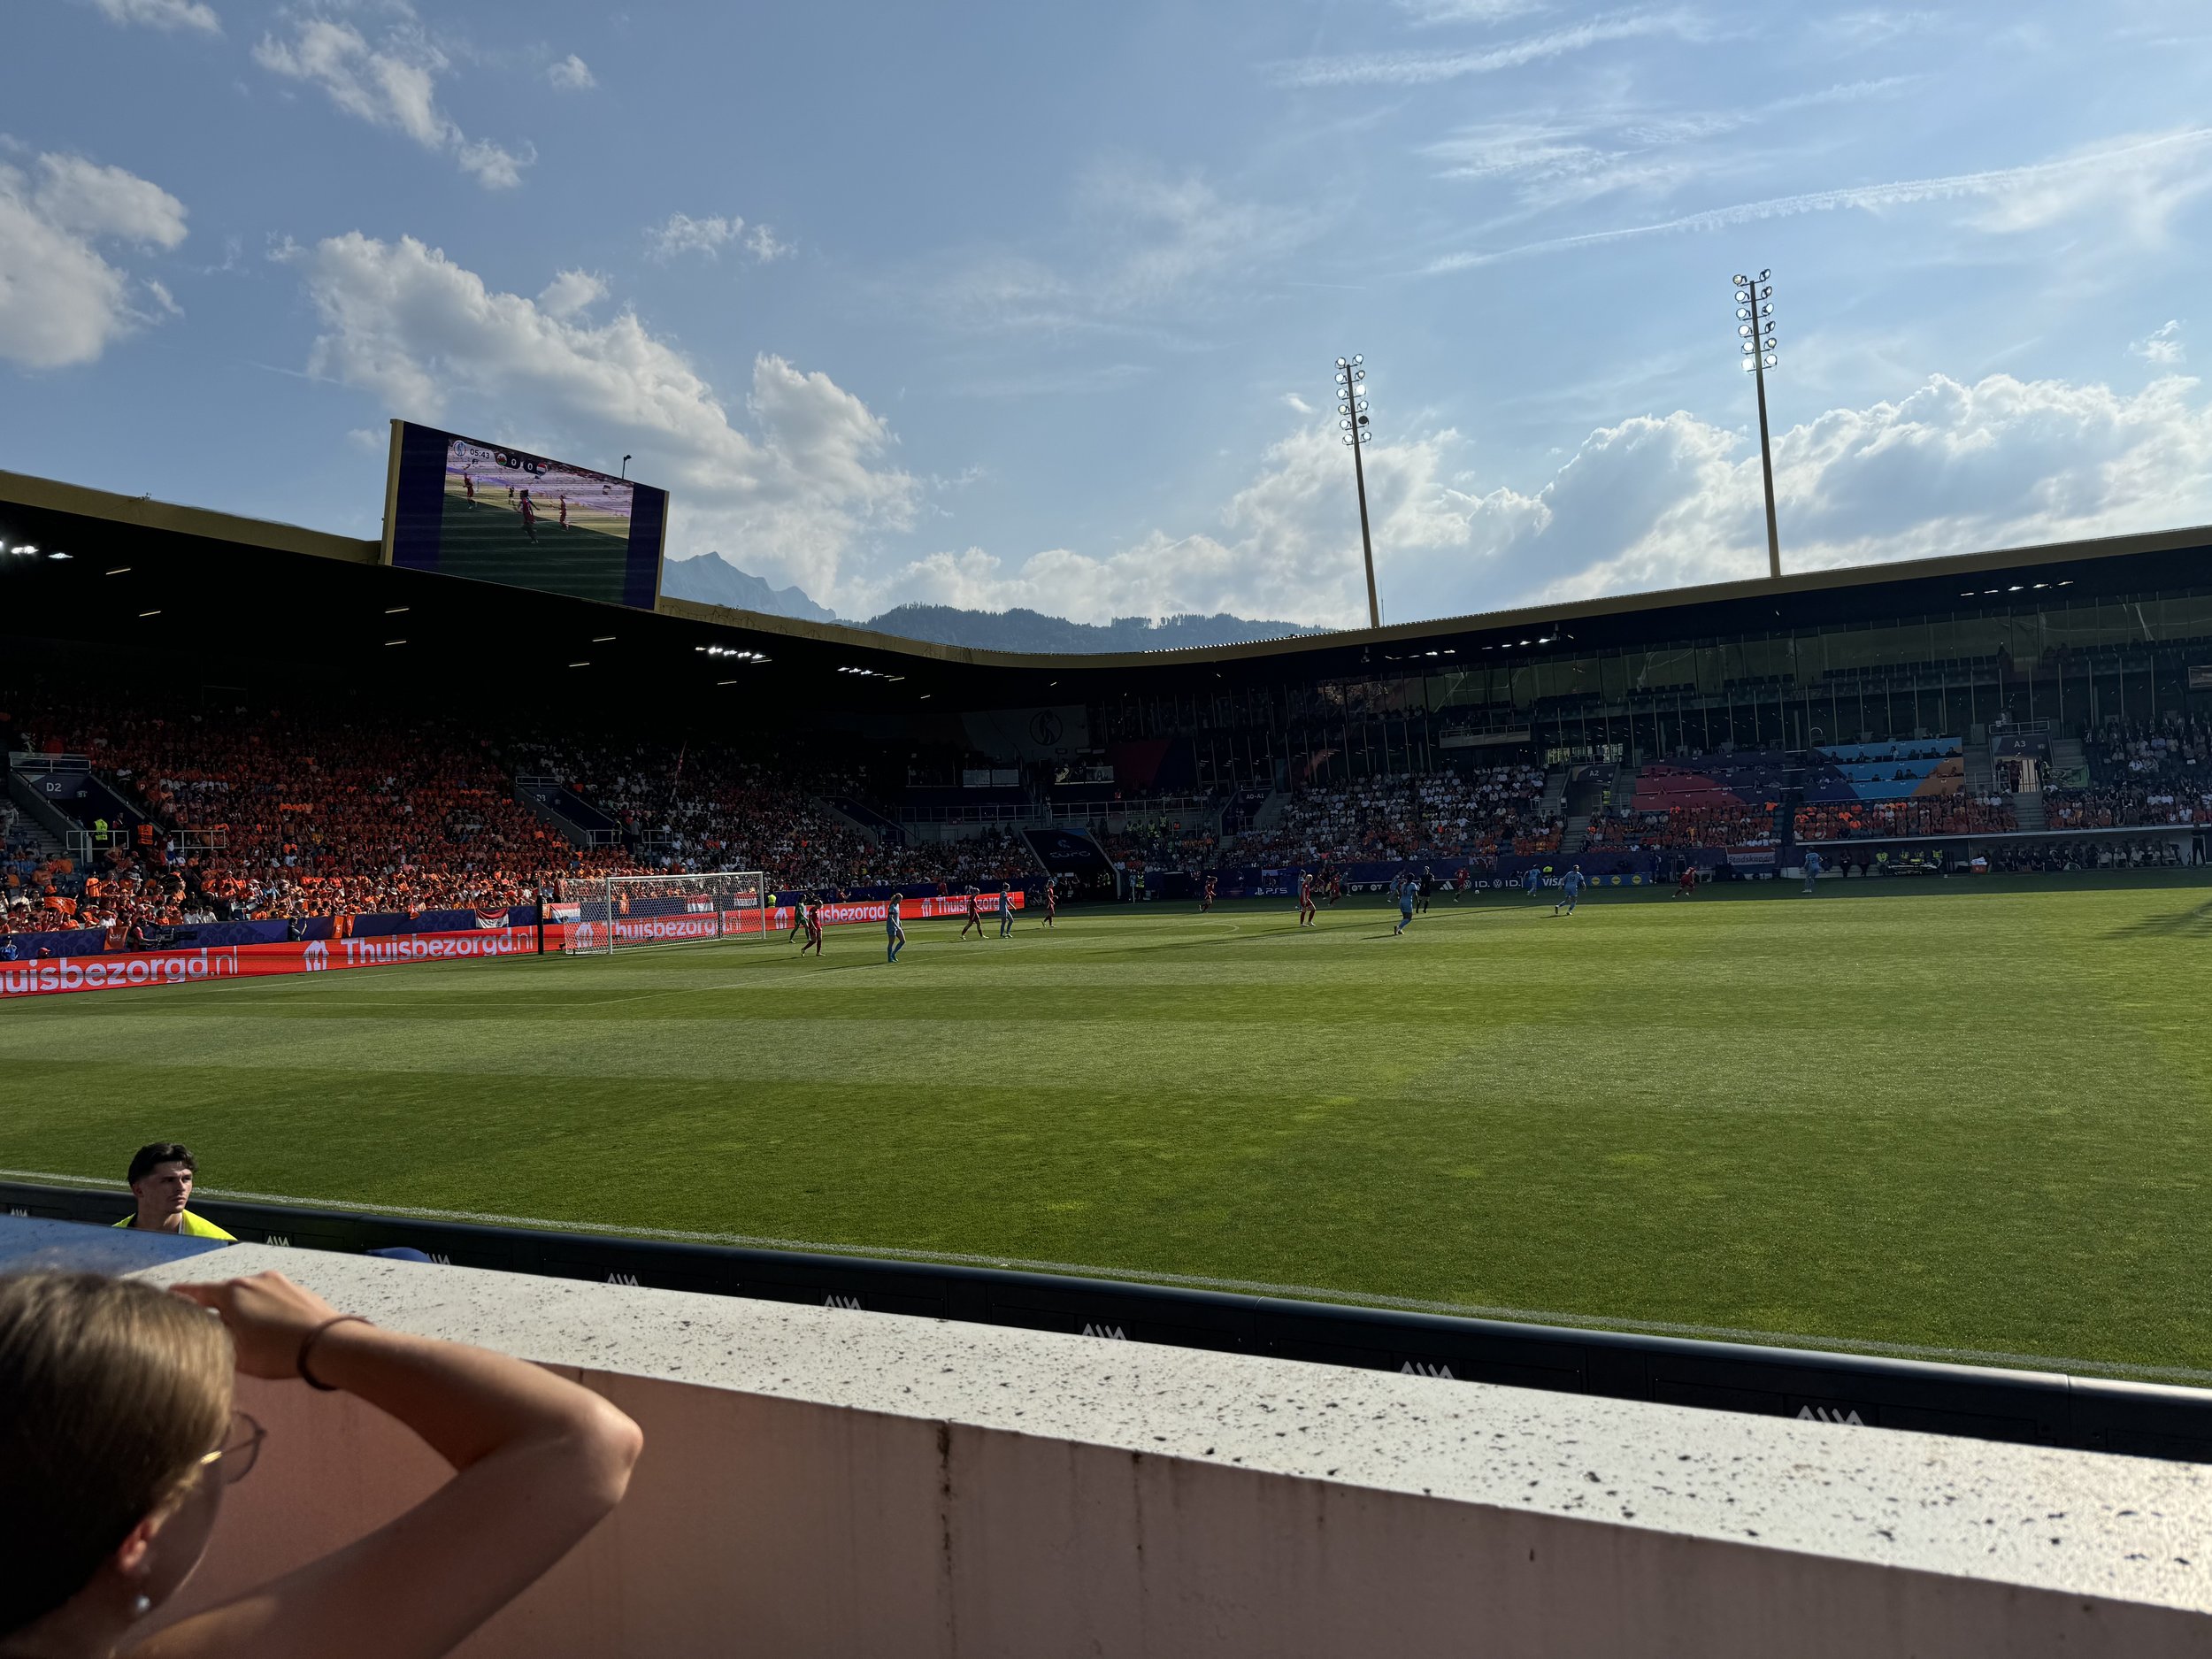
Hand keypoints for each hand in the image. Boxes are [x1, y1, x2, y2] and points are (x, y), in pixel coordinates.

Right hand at [173, 1271, 345, 1379]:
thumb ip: (215, 1337)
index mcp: (232, 1293)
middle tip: (216, 1330)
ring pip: (253, 1297)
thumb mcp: (234, 1353)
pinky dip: (268, 1312)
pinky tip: (274, 1332)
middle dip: (219, 1310)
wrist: (328, 1344)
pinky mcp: (300, 1291)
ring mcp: (280, 1283)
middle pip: (227, 1294)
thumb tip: (209, 1330)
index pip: (198, 1292)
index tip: (171, 1294)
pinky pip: (275, 1300)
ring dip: (247, 1313)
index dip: (182, 1296)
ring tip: (251, 1337)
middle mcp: (255, 1280)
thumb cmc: (277, 1352)